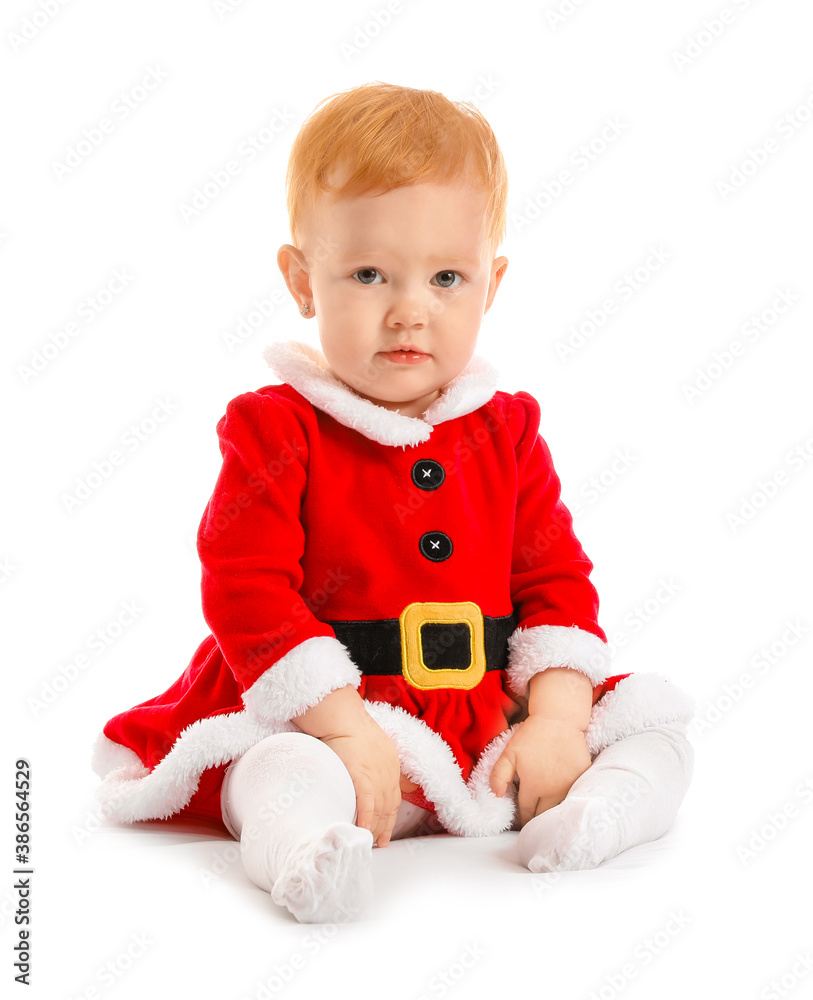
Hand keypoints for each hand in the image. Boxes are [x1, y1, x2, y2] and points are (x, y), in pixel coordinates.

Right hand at [320, 717, 401, 847]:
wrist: (344, 718)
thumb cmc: (355, 727)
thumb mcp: (381, 745)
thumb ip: (386, 764)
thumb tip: (395, 778)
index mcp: (392, 766)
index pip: (395, 798)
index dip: (391, 817)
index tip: (386, 831)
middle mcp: (388, 774)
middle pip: (389, 808)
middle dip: (385, 828)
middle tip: (379, 844)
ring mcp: (376, 776)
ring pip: (378, 809)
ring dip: (374, 828)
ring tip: (368, 842)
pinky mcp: (361, 777)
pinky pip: (366, 803)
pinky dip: (366, 819)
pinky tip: (363, 831)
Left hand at [489, 716, 591, 827]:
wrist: (558, 719)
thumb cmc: (532, 735)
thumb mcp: (509, 753)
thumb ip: (499, 776)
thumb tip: (497, 796)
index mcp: (534, 787)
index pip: (527, 812)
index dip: (524, 818)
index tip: (523, 823)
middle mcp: (553, 791)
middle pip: (545, 815)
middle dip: (538, 819)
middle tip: (535, 820)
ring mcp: (571, 785)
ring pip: (561, 807)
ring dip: (554, 811)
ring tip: (549, 815)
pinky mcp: (584, 777)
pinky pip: (576, 794)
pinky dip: (570, 798)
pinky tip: (565, 798)